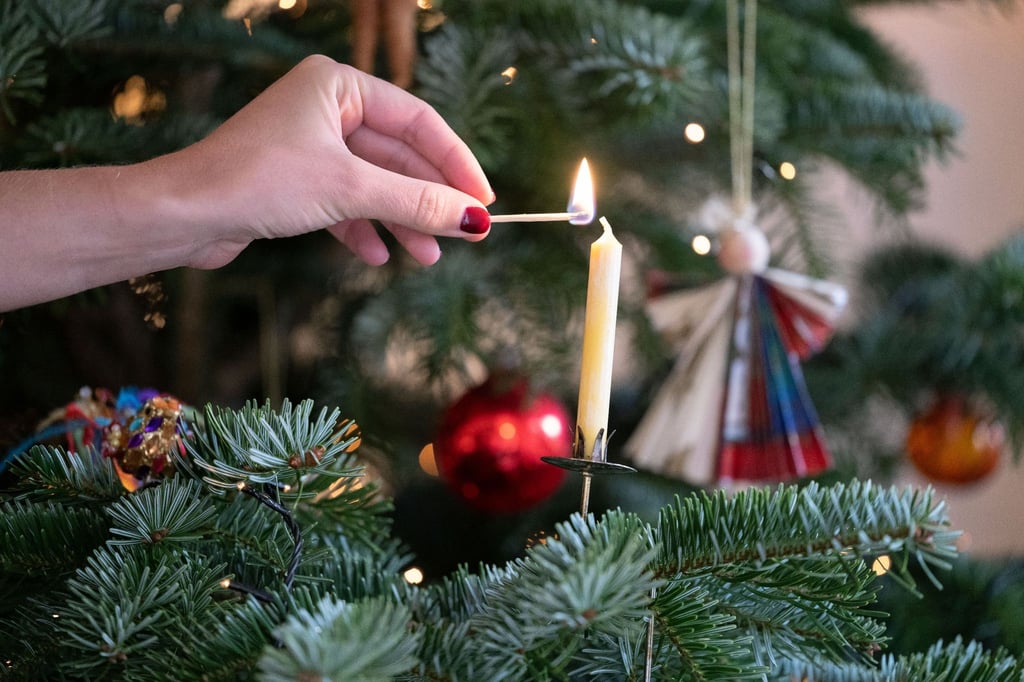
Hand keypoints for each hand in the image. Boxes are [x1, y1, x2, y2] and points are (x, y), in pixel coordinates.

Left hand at [165, 54, 493, 268]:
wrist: (183, 215)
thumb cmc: (260, 181)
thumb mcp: (351, 189)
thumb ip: (418, 202)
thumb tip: (476, 219)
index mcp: (338, 86)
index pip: (418, 121)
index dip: (456, 162)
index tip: (485, 200)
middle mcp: (325, 109)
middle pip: (399, 156)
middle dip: (429, 199)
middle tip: (466, 234)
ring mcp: (309, 146)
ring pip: (374, 184)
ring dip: (402, 221)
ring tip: (427, 258)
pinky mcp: (295, 182)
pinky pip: (346, 203)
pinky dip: (365, 229)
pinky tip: (379, 256)